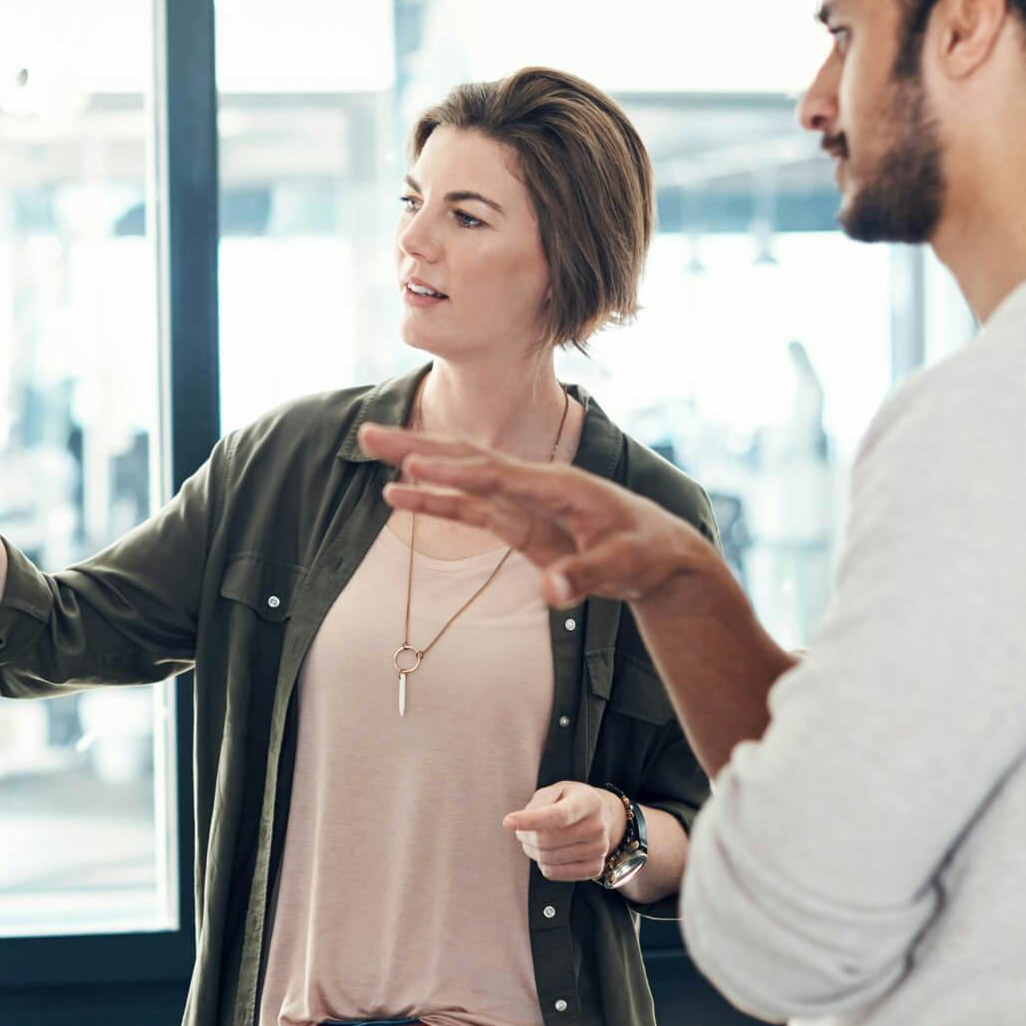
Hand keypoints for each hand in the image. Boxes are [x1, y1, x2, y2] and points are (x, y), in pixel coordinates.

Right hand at [357, 424, 713, 609]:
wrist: (658, 553)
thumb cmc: (645, 554)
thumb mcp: (622, 567)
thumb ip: (584, 577)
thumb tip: (551, 592)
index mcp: (558, 485)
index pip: (497, 475)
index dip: (455, 471)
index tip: (414, 464)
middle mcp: (533, 483)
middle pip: (466, 458)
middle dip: (417, 446)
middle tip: (367, 433)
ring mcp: (521, 500)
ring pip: (459, 474)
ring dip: (415, 462)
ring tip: (368, 448)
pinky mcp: (516, 520)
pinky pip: (465, 506)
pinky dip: (432, 499)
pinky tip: (397, 495)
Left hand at [503, 782, 624, 882]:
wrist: (601, 818)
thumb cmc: (572, 802)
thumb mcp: (557, 791)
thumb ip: (539, 802)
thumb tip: (522, 821)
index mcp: (589, 803)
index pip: (558, 816)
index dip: (530, 820)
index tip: (507, 822)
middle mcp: (597, 827)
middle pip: (547, 840)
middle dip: (525, 836)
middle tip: (520, 830)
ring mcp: (599, 850)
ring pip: (548, 858)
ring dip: (531, 850)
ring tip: (533, 840)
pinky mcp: (594, 868)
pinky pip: (554, 873)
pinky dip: (542, 864)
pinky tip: (546, 852)